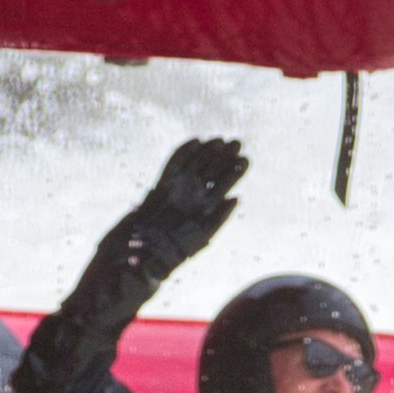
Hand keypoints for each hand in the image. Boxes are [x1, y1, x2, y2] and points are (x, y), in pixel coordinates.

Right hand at [130, 134, 249, 262]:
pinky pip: (173, 165)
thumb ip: (220, 217)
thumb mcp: (204, 235)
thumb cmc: (177, 248)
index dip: (236, 172)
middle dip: (225, 157)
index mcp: (207, 207)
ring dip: (207, 151)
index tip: (246, 159)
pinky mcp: (162, 185)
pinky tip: (196, 142)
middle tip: (237, 142)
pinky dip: (183, 153)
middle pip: (212, 170)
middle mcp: (194, 195)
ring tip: (220, 140)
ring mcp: (178, 188)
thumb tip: (236, 198)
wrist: (147, 252)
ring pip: (195, 164)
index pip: (225, 184)